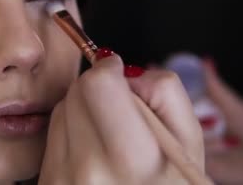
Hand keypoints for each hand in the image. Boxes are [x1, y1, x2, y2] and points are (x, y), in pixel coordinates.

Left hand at [38, 52, 203, 183]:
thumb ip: (166, 94)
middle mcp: (90, 172)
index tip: (119, 72)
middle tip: (121, 113)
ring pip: (61, 110)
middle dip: (99, 89)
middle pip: (76, 91)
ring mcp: (62, 181)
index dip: (110, 69)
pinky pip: (51, 137)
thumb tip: (128, 70)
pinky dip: (71, 134)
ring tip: (109, 140)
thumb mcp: (190, 148)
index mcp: (135, 161)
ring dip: (83, 111)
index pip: (97, 84)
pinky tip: (94, 156)